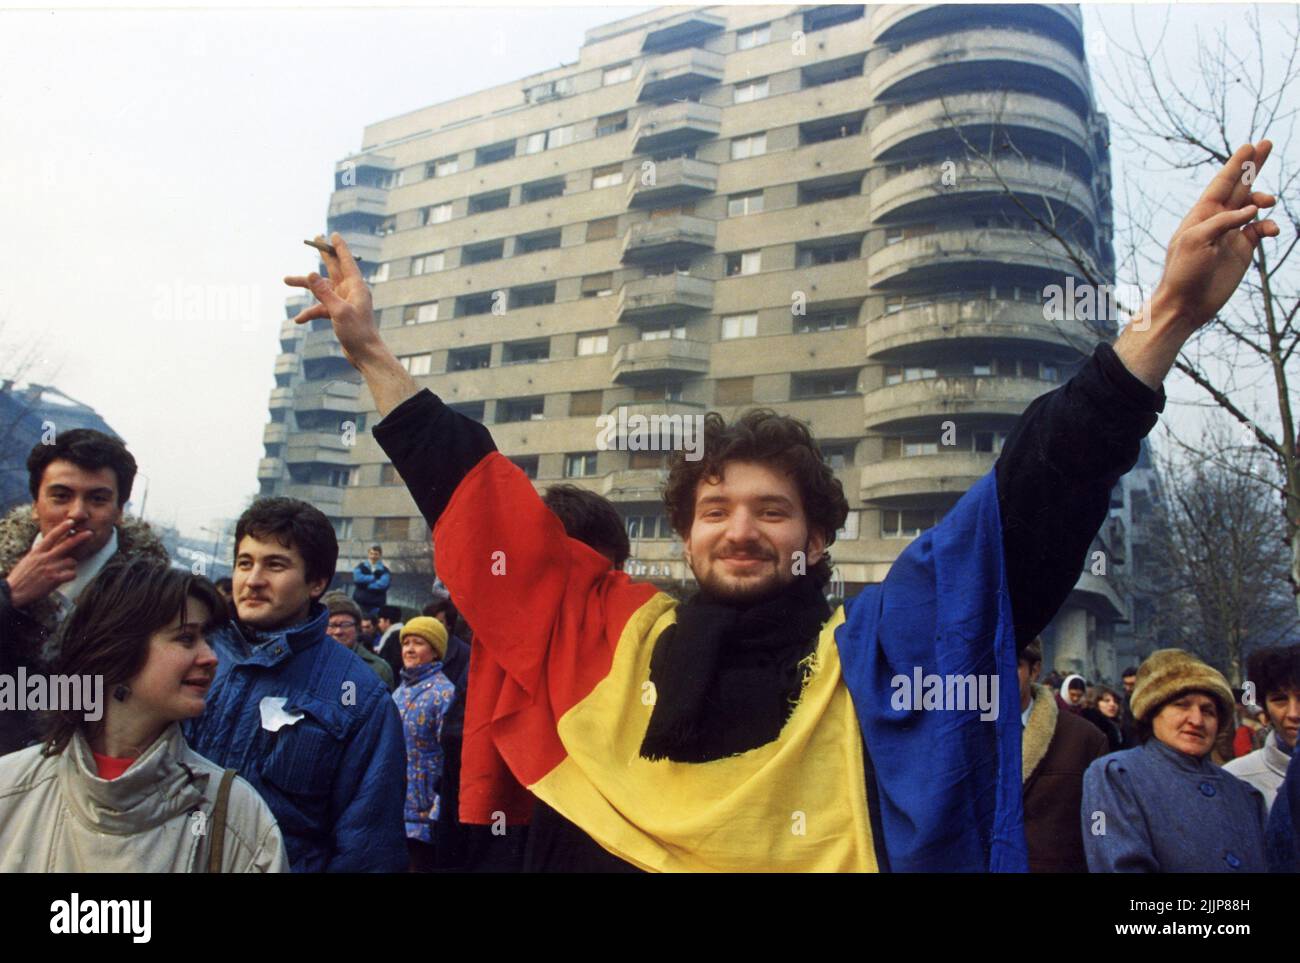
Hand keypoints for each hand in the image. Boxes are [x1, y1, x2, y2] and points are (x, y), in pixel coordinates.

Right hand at [5, 519, 92, 608]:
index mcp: (37, 552)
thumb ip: (41, 553)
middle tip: (90, 533)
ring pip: (72, 562)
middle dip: (80, 538)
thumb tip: (51, 547)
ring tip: (61, 571)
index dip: (62, 528)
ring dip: (70, 566)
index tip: (71, 522)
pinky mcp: (55, 579)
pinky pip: (72, 574)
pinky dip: (70, 576)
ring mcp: (51, 568)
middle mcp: (45, 558)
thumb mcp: (29, 560)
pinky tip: (63, 579)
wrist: (14, 592)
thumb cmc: (22, 576)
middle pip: (67, 544)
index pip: (51, 536)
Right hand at [284, 233, 383, 368]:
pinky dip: (310, 312)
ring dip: (306, 285)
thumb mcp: (338, 311)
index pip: (346, 261)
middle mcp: (350, 291)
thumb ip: (324, 292)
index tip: (333, 234)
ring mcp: (344, 302)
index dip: (339, 247)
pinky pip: (321, 308)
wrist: (365, 354)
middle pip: (333, 268)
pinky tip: (299, 319)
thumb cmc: (357, 332)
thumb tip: (310, 273)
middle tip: (315, 238)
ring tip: (286, 280)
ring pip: (322, 288)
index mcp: (355, 286)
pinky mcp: (339, 314)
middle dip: (323, 254)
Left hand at [1152, 140, 1278, 331]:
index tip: (1249, 145)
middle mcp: (1218, 220)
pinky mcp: (1243, 249)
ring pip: (1253, 206)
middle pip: (1240, 186)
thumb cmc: (1183, 272)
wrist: (1186, 304)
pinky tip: (1271, 230)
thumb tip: (1253, 210)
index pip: (1222, 183)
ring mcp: (1232, 234)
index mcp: (1202, 214)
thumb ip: (1223, 221)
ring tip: (1268, 202)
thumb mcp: (1195, 241)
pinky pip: (1261, 229)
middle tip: (1266, 143)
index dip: (1236, 164)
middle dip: (1253, 166)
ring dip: (1262, 198)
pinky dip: (1269, 225)